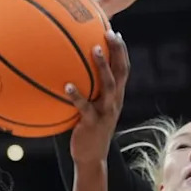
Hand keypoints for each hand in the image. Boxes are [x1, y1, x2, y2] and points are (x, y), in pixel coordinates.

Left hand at [67, 30, 129, 164]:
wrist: (90, 158)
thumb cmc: (86, 130)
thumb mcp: (91, 109)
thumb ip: (87, 92)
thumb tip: (70, 73)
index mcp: (115, 97)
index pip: (123, 69)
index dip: (121, 51)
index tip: (115, 32)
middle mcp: (114, 102)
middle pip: (121, 72)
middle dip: (117, 51)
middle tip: (109, 33)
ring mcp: (105, 112)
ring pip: (108, 86)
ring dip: (102, 66)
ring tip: (94, 50)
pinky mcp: (92, 123)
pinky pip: (85, 107)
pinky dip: (77, 96)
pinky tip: (67, 86)